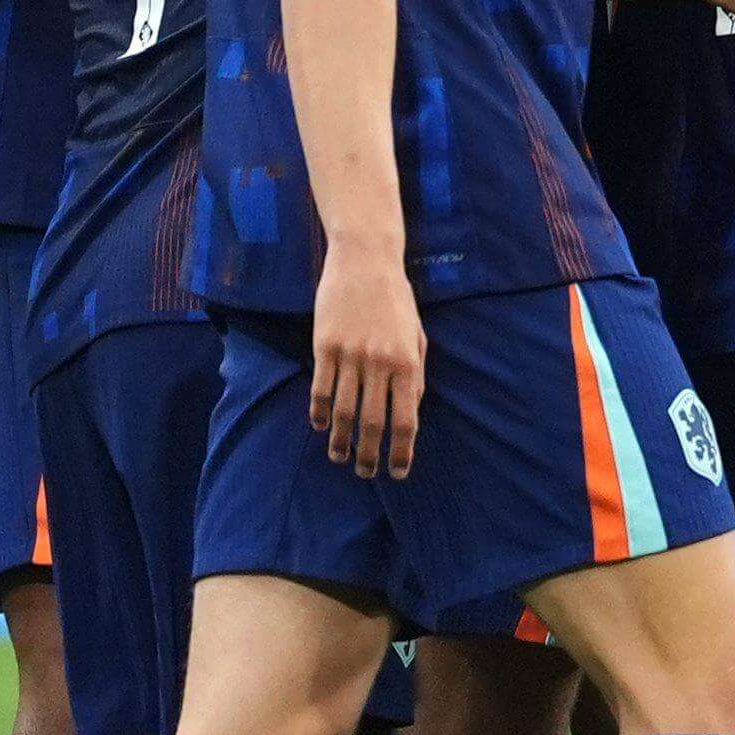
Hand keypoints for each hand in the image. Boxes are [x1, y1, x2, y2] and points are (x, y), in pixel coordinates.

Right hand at [308, 247, 427, 479]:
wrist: (366, 261)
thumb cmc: (396, 300)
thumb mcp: (417, 335)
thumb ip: (415, 373)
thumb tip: (411, 410)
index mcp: (407, 363)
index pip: (406, 420)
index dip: (401, 451)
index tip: (397, 471)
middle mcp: (379, 363)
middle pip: (373, 423)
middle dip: (369, 454)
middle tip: (366, 473)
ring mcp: (350, 355)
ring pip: (342, 411)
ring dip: (340, 439)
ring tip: (339, 457)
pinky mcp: (324, 345)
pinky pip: (320, 388)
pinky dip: (318, 412)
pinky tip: (319, 426)